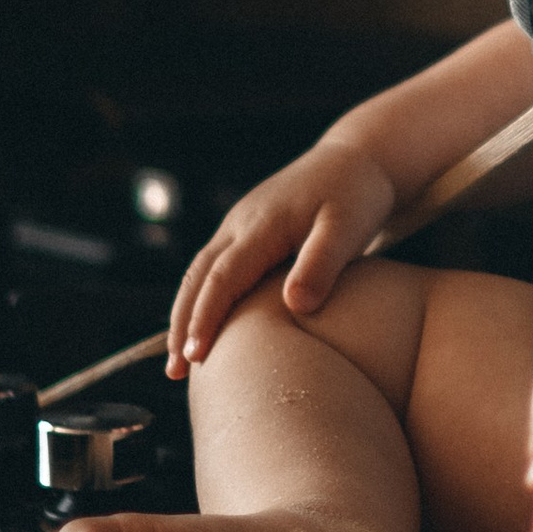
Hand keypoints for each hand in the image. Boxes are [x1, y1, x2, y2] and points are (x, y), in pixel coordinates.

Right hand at [166, 139, 398, 372]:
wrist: (356, 159)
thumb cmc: (357, 194)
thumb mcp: (348, 226)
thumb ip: (321, 264)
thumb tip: (295, 307)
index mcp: (261, 225)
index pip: (222, 277)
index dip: (206, 317)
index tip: (195, 355)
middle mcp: (240, 224)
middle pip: (197, 278)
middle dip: (182, 324)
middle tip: (176, 372)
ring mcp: (239, 227)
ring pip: (200, 274)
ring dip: (186, 315)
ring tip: (181, 361)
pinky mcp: (247, 233)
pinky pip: (214, 270)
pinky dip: (203, 300)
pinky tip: (206, 328)